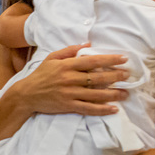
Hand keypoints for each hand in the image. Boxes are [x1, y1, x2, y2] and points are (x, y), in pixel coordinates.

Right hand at [8, 44, 129, 115]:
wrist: (26, 95)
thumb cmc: (40, 75)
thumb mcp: (52, 58)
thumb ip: (69, 50)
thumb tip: (87, 44)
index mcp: (66, 66)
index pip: (92, 61)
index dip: (109, 60)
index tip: (123, 59)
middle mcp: (70, 79)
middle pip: (97, 77)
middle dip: (115, 76)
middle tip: (128, 76)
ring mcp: (70, 94)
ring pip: (96, 94)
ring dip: (113, 94)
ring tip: (126, 93)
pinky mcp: (68, 106)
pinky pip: (88, 108)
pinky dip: (102, 109)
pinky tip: (113, 109)